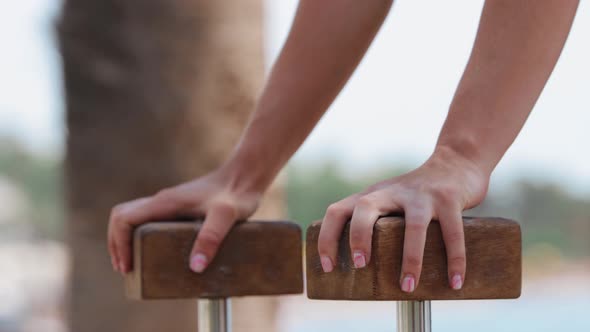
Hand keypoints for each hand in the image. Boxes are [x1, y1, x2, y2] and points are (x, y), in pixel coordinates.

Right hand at [107, 166, 261, 273]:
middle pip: (121, 217)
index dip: (119, 243)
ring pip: (133, 217)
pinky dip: (140, 235)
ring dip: (125, 239)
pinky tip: (155, 251)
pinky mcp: (179, 206)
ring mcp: (169, 202)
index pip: (124, 219)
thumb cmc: (237, 194)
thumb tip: (195, 267)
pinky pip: (148, 219)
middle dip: (117, 243)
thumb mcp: (226, 217)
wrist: (246, 175)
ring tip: (133, 264)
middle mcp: (162, 200)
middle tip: (125, 269)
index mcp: (165, 202)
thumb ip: (211, 238)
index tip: (127, 266)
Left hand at [317, 146, 488, 291]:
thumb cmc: (416, 197)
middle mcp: (392, 193)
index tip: (329, 267)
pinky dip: (454, 259)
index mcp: (372, 196)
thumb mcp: (388, 203)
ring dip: (410, 259)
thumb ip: (374, 225)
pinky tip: (454, 282)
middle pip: (365, 209)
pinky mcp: (449, 199)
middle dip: (359, 238)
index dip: (327, 238)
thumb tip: (361, 273)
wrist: (455, 164)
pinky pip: (452, 232)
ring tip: (407, 287)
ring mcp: (422, 195)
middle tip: (361, 266)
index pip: (337, 212)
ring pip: (413, 226)